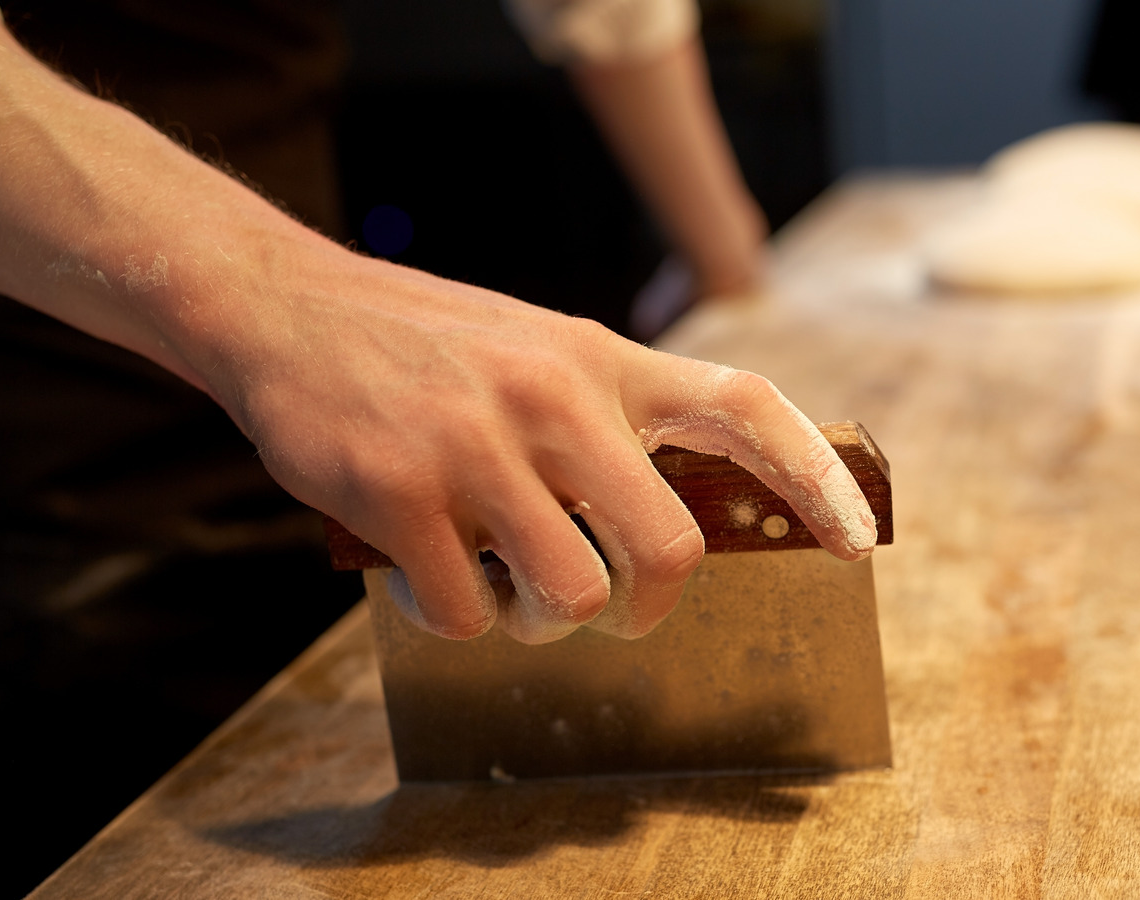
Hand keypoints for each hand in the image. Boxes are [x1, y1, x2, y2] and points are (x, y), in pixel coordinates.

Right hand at [211, 248, 876, 643]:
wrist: (283, 307)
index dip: (815, 475)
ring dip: (541, 623)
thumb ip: (608, 417)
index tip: (856, 538)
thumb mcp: (538, 349)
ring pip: (570, 599)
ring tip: (500, 585)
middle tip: (611, 612)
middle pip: (669, 549)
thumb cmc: (425, 345)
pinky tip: (425, 572)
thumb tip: (678, 517)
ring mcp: (477, 448)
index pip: (744, 406)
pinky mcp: (401, 495)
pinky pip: (467, 614)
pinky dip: (454, 617)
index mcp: (601, 359)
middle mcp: (554, 399)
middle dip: (649, 609)